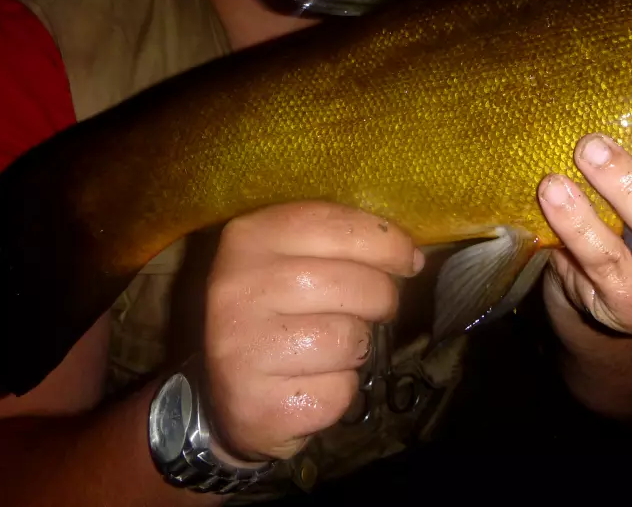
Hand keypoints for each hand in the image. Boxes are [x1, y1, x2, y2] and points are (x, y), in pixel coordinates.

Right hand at [202, 201, 423, 461]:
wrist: (220, 396)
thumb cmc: (274, 316)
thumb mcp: (290, 262)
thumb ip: (341, 245)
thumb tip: (411, 256)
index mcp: (248, 239)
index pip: (337, 225)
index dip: (386, 243)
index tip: (408, 260)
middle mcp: (239, 289)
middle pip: (356, 284)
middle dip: (379, 299)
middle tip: (370, 310)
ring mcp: (243, 349)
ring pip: (351, 340)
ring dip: (356, 349)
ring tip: (330, 349)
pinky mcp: (259, 404)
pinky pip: (340, 391)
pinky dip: (340, 391)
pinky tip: (312, 384)